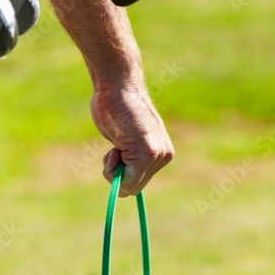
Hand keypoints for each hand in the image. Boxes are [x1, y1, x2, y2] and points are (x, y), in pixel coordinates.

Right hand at [90, 79, 173, 195]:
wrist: (118, 87)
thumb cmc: (115, 107)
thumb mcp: (124, 137)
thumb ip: (128, 154)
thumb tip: (120, 175)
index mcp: (161, 151)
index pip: (140, 181)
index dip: (122, 175)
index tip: (115, 153)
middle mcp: (163, 155)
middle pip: (134, 188)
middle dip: (117, 175)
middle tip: (114, 150)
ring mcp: (157, 155)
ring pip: (129, 186)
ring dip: (112, 171)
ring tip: (115, 145)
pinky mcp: (147, 154)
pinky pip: (125, 181)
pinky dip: (111, 170)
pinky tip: (114, 149)